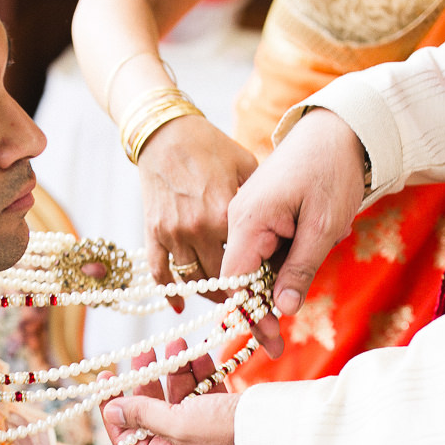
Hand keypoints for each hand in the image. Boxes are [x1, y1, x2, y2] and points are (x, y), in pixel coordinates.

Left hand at [103, 339, 239, 444]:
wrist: (280, 431)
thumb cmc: (227, 435)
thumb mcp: (178, 423)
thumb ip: (143, 414)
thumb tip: (111, 410)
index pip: (127, 440)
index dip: (115, 410)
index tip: (107, 380)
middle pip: (152, 415)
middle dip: (147, 382)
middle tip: (142, 353)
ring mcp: (203, 436)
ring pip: (178, 400)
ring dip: (175, 371)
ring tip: (174, 344)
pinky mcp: (222, 419)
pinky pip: (202, 394)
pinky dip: (198, 375)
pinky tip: (197, 355)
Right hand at [138, 116, 257, 297]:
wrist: (167, 132)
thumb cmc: (212, 147)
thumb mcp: (248, 167)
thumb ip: (266, 206)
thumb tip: (291, 240)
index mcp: (225, 215)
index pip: (243, 270)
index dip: (256, 294)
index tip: (269, 309)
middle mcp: (197, 230)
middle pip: (219, 282)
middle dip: (237, 301)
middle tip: (252, 312)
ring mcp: (173, 233)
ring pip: (192, 282)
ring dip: (210, 296)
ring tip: (228, 303)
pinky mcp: (154, 232)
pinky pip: (160, 273)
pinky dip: (171, 292)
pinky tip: (182, 305)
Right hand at [220, 109, 367, 355]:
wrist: (337, 128)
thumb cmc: (332, 171)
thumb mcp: (322, 226)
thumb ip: (300, 268)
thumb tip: (283, 309)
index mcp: (248, 219)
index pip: (236, 281)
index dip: (251, 315)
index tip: (271, 343)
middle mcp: (235, 217)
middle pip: (237, 278)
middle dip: (258, 311)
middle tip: (278, 347)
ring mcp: (243, 214)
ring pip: (247, 267)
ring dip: (269, 287)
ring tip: (297, 295)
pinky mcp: (255, 212)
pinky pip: (256, 250)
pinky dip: (272, 266)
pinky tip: (295, 264)